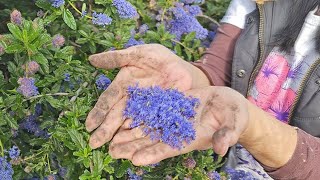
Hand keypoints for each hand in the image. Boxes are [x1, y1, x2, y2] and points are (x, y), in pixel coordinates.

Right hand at [86, 44, 209, 148]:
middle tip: (94, 143)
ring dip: (121, 137)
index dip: (99, 112)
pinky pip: (149, 127)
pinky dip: (142, 137)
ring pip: (130, 124)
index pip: (108, 100)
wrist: (185, 70)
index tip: (89, 125)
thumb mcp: (139, 54)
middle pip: (117, 116)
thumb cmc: (160, 60)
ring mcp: (145, 110)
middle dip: (105, 129)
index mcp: (123, 86)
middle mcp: (132, 101)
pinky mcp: (160, 117)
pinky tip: (134, 146)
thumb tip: (91, 59)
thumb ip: (117, 57)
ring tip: (112, 150)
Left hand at [108, 86, 248, 165]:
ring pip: (148, 128)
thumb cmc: (234, 114)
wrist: (228, 102)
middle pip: (153, 141)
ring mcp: (173, 119)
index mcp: (192, 138)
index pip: (170, 148)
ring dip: (130, 134)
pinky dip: (138, 115)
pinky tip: (123, 117)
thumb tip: (221, 148)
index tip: (135, 160)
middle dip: (133, 147)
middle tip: (112, 151)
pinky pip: (152, 112)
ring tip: (111, 139)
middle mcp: (179, 131)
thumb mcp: (234, 122)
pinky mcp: (171, 107)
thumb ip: (227, 134)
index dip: (153, 154)